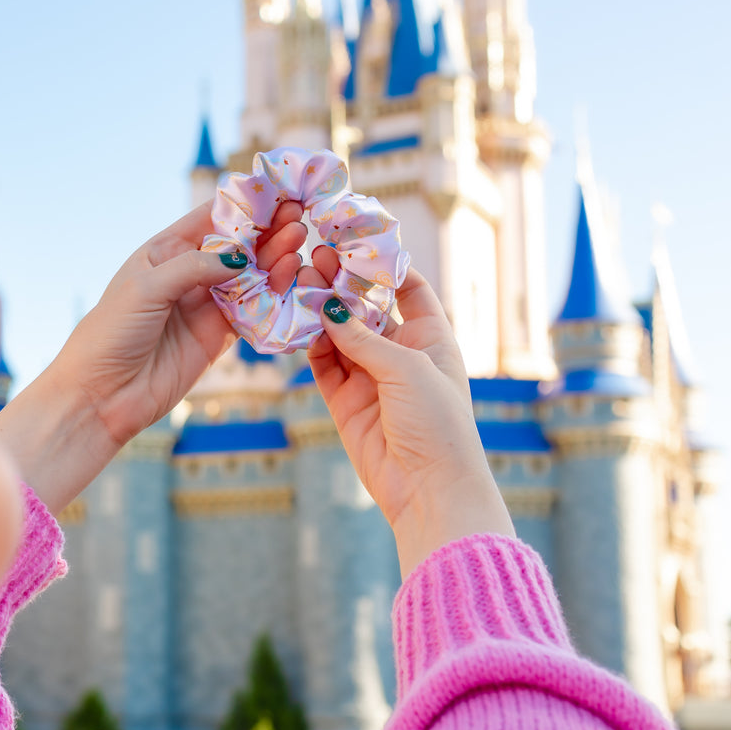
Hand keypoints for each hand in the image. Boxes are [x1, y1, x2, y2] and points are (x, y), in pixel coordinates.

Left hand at [0, 200, 308, 511]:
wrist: (101, 396)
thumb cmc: (111, 333)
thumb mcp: (147, 288)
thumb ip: (194, 267)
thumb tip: (240, 257)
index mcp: (165, 251)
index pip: (211, 217)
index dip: (245, 203)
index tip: (278, 191)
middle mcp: (188, 274)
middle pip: (237, 245)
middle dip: (267, 230)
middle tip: (298, 217)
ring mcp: (205, 305)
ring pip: (250, 277)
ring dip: (275, 260)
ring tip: (297, 245)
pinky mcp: (218, 337)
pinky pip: (253, 312)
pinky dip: (274, 297)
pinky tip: (292, 280)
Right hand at [302, 260, 513, 576]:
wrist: (428, 490)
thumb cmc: (437, 423)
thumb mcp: (407, 369)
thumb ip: (363, 337)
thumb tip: (326, 306)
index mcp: (431, 338)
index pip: (409, 288)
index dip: (384, 265)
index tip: (355, 239)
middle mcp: (400, 354)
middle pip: (366, 307)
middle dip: (341, 283)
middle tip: (315, 256)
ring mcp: (371, 377)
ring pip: (339, 333)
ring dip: (319, 310)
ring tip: (298, 280)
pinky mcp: (344, 402)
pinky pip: (322, 365)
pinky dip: (308, 344)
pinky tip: (293, 321)